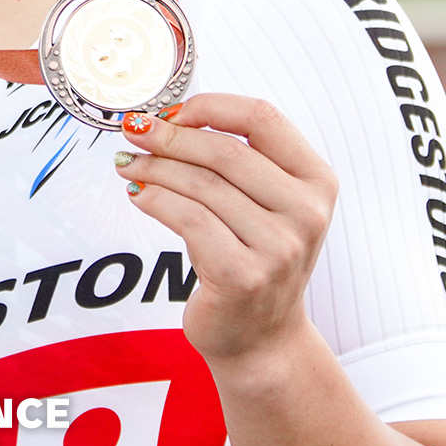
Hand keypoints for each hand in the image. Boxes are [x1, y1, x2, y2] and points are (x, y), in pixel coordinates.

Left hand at [115, 94, 338, 368]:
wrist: (261, 339)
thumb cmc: (256, 260)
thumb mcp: (265, 204)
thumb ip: (236, 159)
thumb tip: (168, 118)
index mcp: (316, 181)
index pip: (263, 118)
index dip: (211, 106)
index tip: (173, 110)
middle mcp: (306, 213)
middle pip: (225, 151)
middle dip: (170, 136)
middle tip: (136, 131)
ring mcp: (278, 247)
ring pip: (201, 185)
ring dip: (154, 168)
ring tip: (129, 164)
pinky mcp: (243, 276)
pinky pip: (188, 220)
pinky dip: (155, 200)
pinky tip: (139, 195)